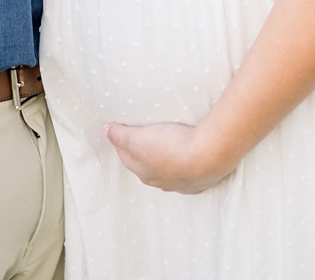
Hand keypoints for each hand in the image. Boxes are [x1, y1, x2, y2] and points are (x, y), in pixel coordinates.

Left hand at [105, 120, 235, 193]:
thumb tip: (106, 131)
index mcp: (143, 171)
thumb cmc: (171, 145)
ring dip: (165, 162)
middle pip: (146, 166)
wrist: (208, 156)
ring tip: (166, 148)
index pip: (126, 156)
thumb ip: (119, 135)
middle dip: (142, 153)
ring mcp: (182, 184)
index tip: (121, 130)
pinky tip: (188, 162)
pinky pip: (189, 176)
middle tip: (142, 138)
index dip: (122, 142)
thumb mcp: (137, 137)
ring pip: (168, 173)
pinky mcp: (201, 182)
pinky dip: (185, 168)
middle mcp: (161, 182)